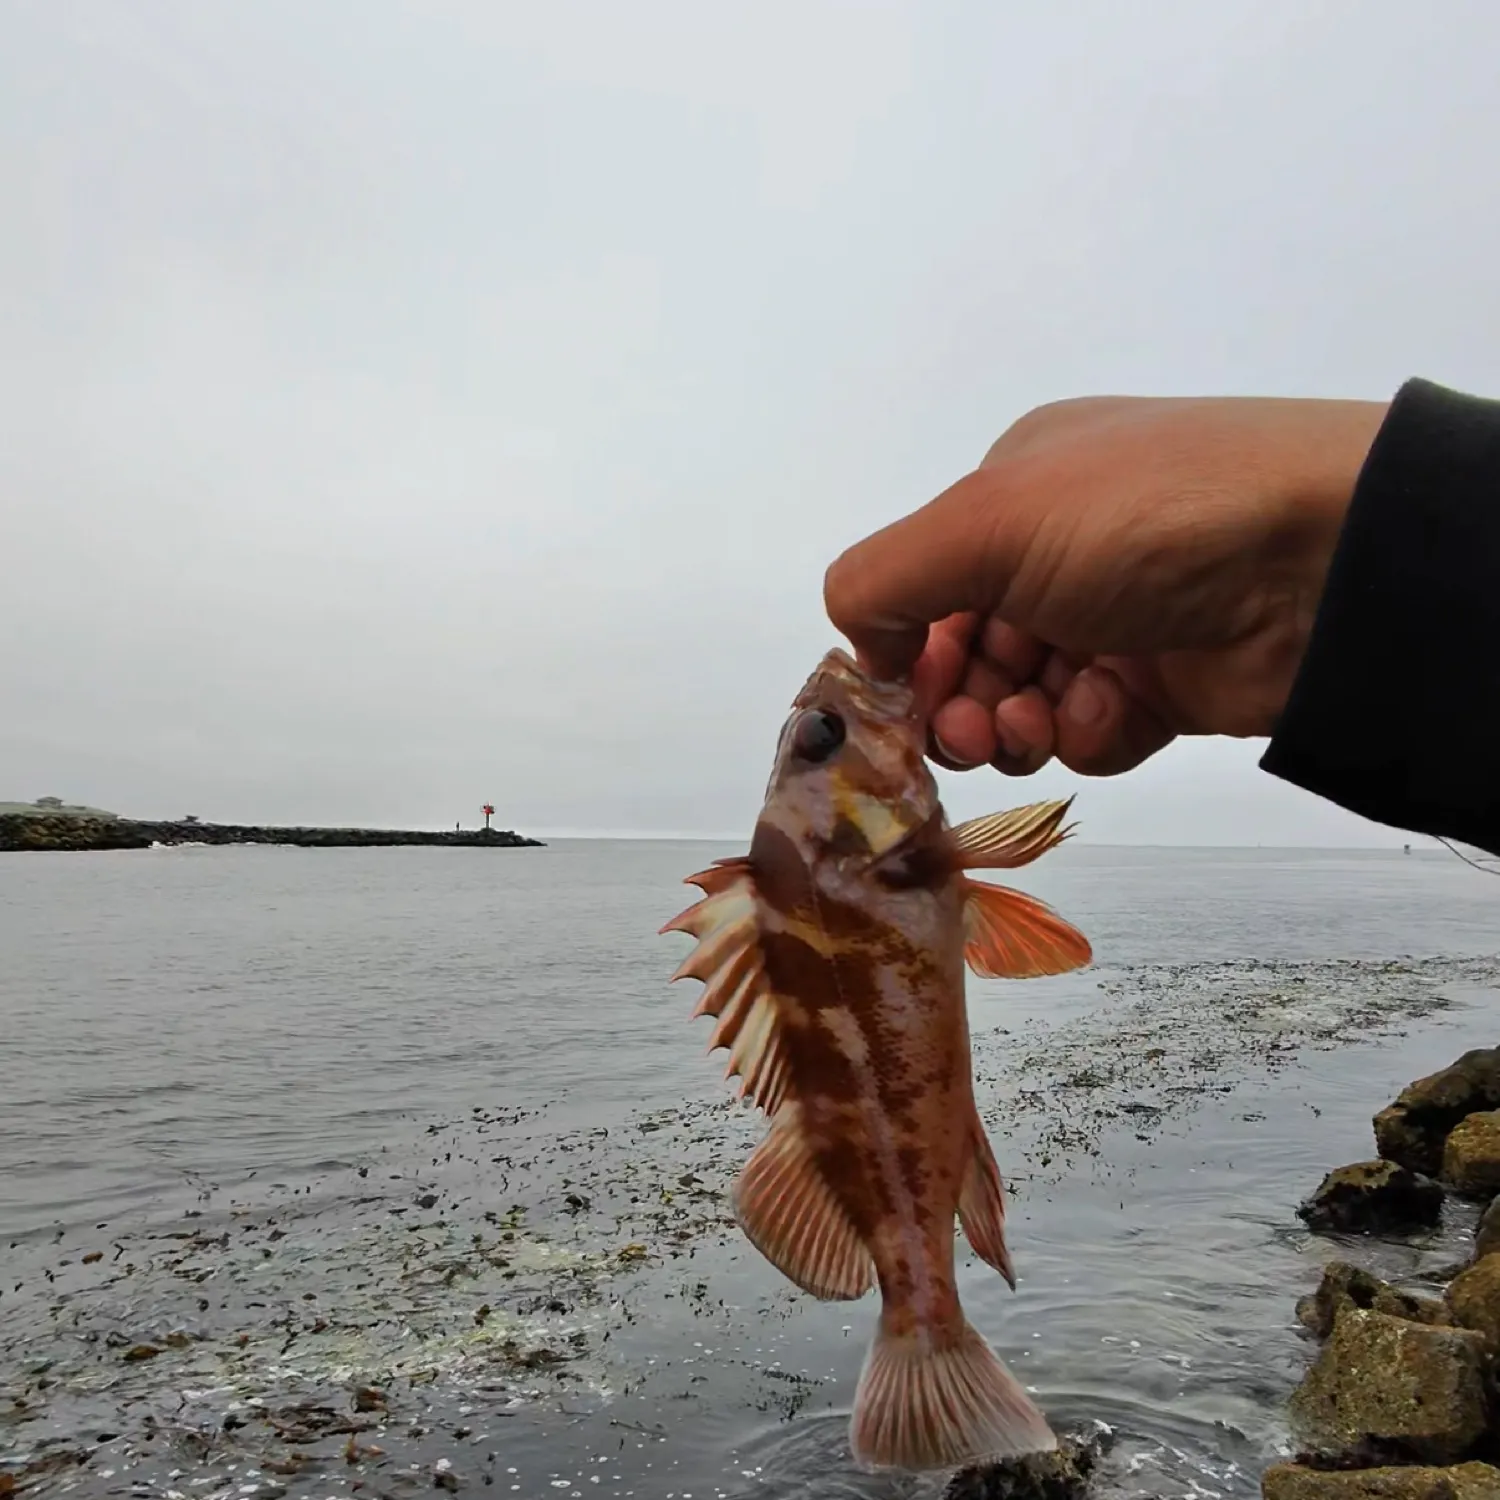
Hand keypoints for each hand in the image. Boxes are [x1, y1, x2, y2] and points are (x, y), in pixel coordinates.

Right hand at [823, 394, 1388, 775]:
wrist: (1323, 561)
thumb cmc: (1144, 515)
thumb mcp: (986, 520)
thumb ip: (883, 581)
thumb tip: (860, 655)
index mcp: (1013, 492)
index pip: (920, 588)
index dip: (902, 651)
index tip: (903, 701)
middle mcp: (1058, 552)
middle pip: (961, 655)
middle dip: (953, 702)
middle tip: (968, 731)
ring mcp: (1113, 620)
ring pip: (1018, 703)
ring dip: (1013, 724)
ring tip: (1039, 722)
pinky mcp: (1162, 686)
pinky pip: (1088, 731)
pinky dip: (1087, 732)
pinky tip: (1113, 710)